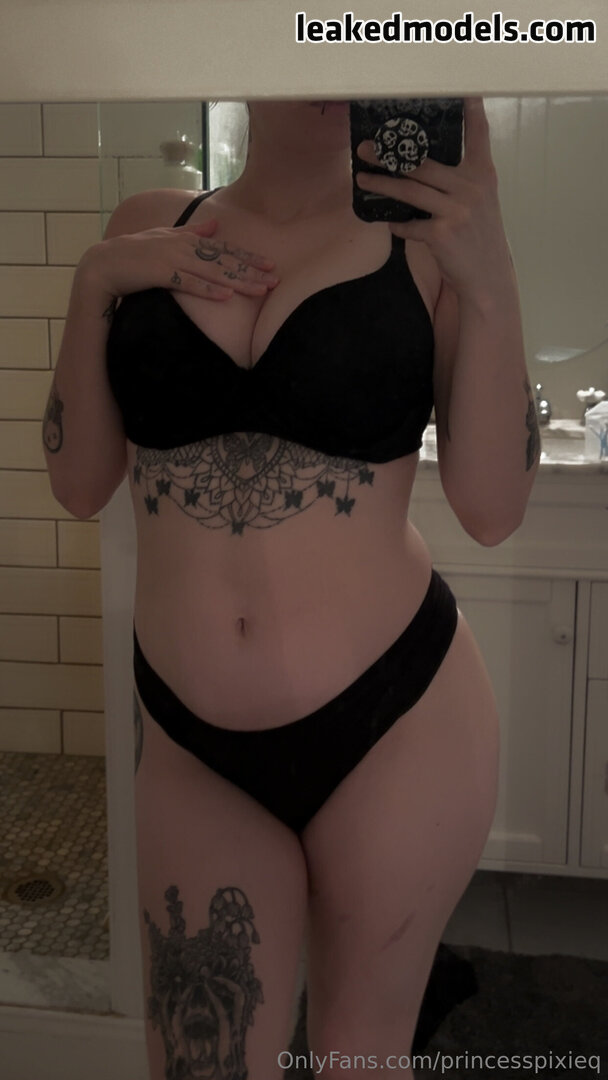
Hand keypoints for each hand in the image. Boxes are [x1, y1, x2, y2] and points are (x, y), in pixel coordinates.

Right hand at [79, 217, 279, 300]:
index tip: (269, 266)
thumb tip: (215, 226)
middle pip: (224, 260)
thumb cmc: (135, 253)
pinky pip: (190, 283)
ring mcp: (173, 260)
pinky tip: (226, 295)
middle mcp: (184, 247)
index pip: (223, 250)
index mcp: (186, 240)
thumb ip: (192, 233)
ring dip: (238, 280)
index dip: (247, 258)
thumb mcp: (166, 237)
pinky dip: (208, 288)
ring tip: (260, 289)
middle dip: (251, 270)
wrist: (104, 264)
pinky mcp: (162, 274)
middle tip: (275, 280)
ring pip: (213, 271)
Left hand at [355, 98, 511, 299]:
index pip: (478, 133)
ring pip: (410, 190)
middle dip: (390, 154)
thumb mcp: (480, 203)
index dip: (470, 108)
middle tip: (366, 147)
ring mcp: (457, 210)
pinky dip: (398, 224)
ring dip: (382, 184)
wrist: (487, 276)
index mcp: (482, 174)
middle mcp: (471, 187)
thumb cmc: (479, 238)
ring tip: (363, 178)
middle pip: (423, 163)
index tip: (461, 87)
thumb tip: (420, 167)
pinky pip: (410, 224)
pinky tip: (391, 223)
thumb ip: (460, 181)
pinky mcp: (441, 233)